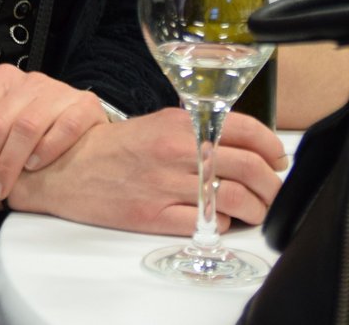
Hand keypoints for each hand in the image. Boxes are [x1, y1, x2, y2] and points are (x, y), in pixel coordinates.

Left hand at [0, 64, 107, 207]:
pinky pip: (64, 127)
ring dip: (8, 165)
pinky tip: (33, 168)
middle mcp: (31, 81)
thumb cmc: (34, 122)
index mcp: (4, 80)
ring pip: (25, 128)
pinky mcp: (85, 107)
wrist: (82, 122)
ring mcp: (59, 92)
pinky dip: (46, 149)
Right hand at [6, 107, 284, 233]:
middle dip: (272, 185)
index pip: (244, 130)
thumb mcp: (159, 123)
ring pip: (233, 200)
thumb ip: (199, 130)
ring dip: (255, 210)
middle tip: (274, 191)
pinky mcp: (153, 215)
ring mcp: (165, 185)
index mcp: (180, 123)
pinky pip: (205, 224)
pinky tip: (220, 220)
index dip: (271, 147)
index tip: (279, 158)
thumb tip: (243, 145)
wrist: (69, 165)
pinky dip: (222, 224)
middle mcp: (176, 151)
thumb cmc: (115, 147)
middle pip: (247, 168)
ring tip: (255, 212)